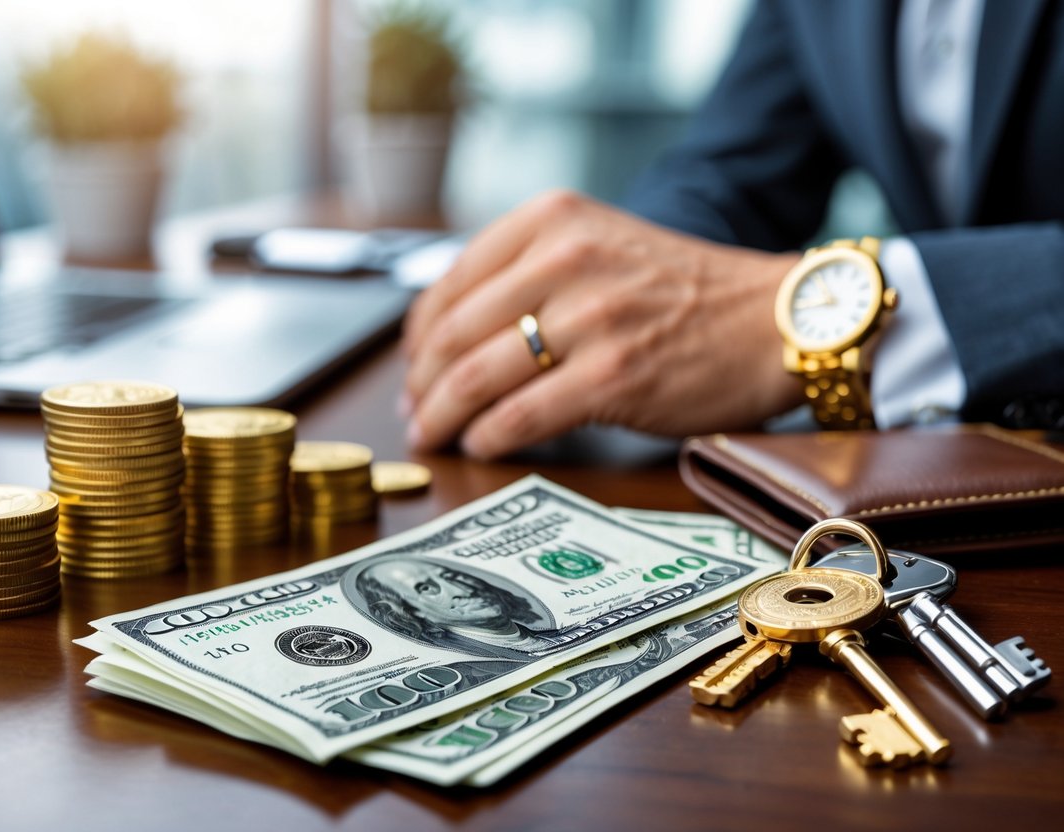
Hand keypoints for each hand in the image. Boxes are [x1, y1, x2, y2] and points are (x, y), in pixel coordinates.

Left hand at [401, 190, 803, 458]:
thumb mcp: (598, 243)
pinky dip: (488, 438)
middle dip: (421, 386)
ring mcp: (589, 318)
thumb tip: (449, 334)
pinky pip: (521, 416)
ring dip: (442, 417)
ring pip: (477, 377)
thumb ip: (528, 271)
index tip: (413, 368)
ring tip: (434, 435)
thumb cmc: (682, 290)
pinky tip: (481, 446)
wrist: (773, 318)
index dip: (418, 339)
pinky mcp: (612, 376)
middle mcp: (563, 259)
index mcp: (551, 220)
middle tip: (414, 414)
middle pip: (453, 336)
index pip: (449, 285)